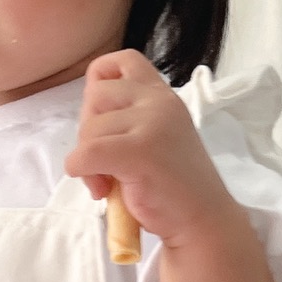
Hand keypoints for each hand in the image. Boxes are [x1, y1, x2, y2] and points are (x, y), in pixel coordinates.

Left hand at [64, 49, 235, 247]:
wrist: (201, 221)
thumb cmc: (172, 187)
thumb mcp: (155, 137)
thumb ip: (129, 119)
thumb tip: (87, 121)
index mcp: (162, 96)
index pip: (122, 61)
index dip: (98, 83)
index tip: (102, 118)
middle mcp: (159, 102)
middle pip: (94, 96)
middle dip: (88, 130)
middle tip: (103, 163)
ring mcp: (152, 124)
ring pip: (88, 129)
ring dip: (86, 161)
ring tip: (108, 184)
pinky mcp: (141, 152)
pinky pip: (85, 154)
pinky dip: (81, 173)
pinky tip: (101, 189)